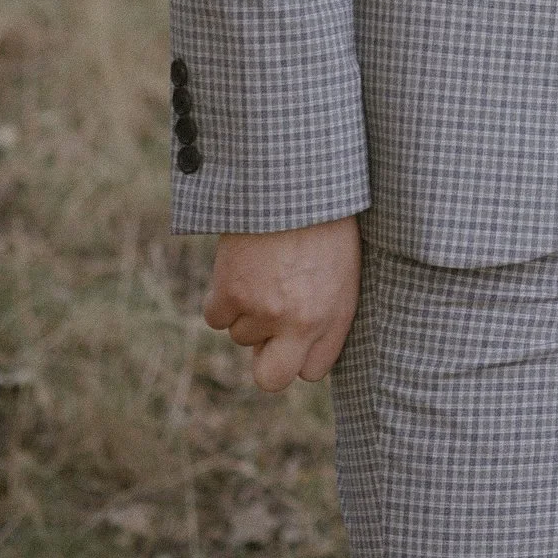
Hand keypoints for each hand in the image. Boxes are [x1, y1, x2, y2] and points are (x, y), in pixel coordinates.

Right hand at [202, 219, 360, 390]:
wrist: (293, 178)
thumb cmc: (324, 216)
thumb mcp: (342, 267)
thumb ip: (326, 310)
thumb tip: (302, 340)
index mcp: (335, 316)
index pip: (312, 370)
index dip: (299, 351)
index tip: (295, 332)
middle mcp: (300, 323)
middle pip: (271, 379)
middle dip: (266, 362)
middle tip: (267, 327)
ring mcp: (264, 311)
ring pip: (241, 335)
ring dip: (246, 309)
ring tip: (263, 267)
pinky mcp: (231, 294)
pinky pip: (216, 316)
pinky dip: (221, 295)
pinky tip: (239, 266)